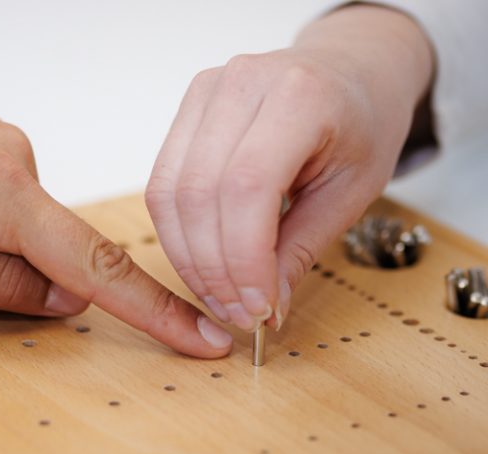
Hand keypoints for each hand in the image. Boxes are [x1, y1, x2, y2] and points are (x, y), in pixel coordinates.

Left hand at [0, 73, 233, 357]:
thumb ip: (1, 288)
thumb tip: (63, 299)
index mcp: (3, 189)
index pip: (94, 263)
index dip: (151, 308)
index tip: (199, 334)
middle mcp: (11, 155)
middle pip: (53, 245)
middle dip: (23, 282)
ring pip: (24, 226)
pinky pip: (5, 202)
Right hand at [146, 5, 433, 331]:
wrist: (350, 71)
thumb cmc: (361, 125)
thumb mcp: (351, 192)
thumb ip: (301, 250)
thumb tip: (265, 311)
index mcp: (299, 96)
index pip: (247, 187)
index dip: (244, 259)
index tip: (258, 308)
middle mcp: (241, 83)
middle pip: (198, 193)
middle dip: (213, 268)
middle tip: (237, 312)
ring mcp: (205, 92)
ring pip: (168, 193)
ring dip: (189, 257)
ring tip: (219, 296)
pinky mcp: (186, 109)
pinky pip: (162, 184)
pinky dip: (178, 233)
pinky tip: (203, 262)